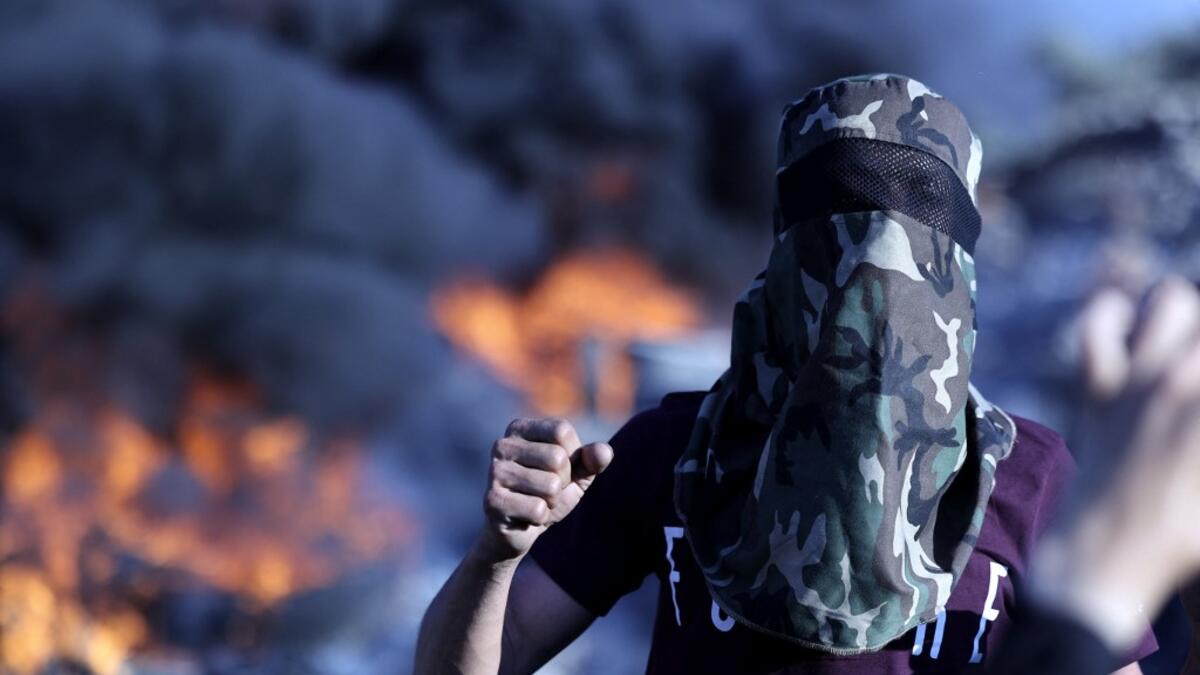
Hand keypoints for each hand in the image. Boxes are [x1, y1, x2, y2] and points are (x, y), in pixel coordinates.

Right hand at [477, 418, 612, 561]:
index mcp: (520, 429)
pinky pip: (538, 509)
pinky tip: (525, 516)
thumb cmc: (548, 493)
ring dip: (552, 501)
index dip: (572, 454)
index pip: (562, 430)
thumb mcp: (576, 473)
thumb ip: (592, 460)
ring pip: (550, 485)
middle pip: (557, 458)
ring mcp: (495, 473)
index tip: (558, 467)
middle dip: (562, 481)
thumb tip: (604, 452)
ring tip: (536, 501)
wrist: (519, 531)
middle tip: (546, 490)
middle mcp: (502, 446)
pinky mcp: (492, 501)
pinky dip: (541, 517)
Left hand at [1032, 278, 1199, 648]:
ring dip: (1185, 313)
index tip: (1192, 411)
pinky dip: (1114, 315)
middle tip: (1190, 376)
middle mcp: (1182, 379)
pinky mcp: (1098, 388)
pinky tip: (1130, 327)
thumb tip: (1192, 428)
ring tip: (1188, 342)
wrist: (1108, 558)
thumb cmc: (1186, 536)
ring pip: (1172, 300)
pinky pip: (1099, 325)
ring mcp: (1137, 377)